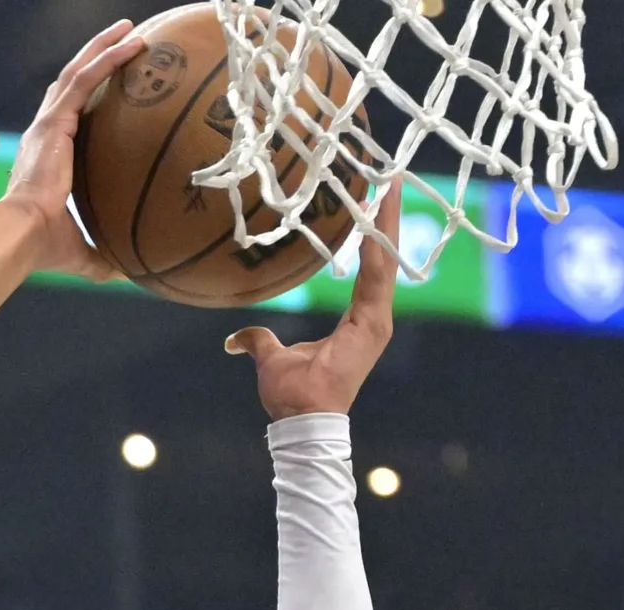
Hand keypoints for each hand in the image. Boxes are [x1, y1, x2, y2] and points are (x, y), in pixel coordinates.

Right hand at [0, 18, 146, 280]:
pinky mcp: (54, 121)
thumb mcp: (78, 253)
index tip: (111, 83)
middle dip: (97, 57)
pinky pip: (86, 79)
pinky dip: (109, 58)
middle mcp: (45, 133)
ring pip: (78, 72)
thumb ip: (100, 258)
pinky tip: (133, 44)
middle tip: (125, 39)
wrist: (19, 238)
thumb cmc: (40, 248)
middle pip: (72, 83)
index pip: (68, 116)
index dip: (89, 95)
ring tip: (131, 30)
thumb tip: (126, 274)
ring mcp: (48, 124)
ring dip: (105, 47)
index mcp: (47, 157)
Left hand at [225, 187, 401, 418]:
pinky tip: (376, 217)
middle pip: (383, 256)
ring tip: (387, 183)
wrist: (303, 420)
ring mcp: (376, 321)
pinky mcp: (373, 326)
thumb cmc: (292, 395)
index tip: (374, 199)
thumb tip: (236, 339)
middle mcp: (374, 316)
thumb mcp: (271, 358)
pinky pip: (375, 276)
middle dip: (385, 216)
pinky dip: (377, 246)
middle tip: (387, 175)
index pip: (370, 266)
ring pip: (384, 260)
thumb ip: (259, 342)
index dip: (372, 233)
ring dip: (385, 222)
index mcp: (359, 318)